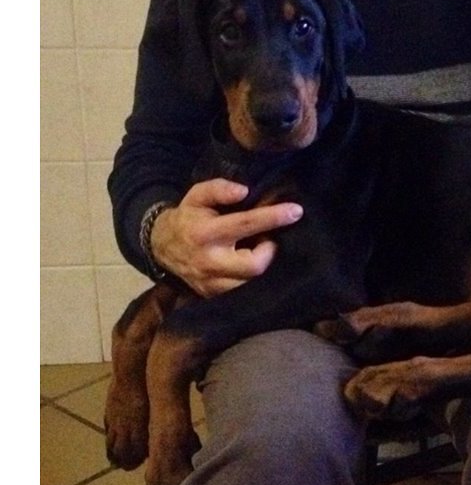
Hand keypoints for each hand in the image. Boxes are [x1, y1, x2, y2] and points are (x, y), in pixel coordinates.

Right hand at [150, 178, 302, 296]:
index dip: (273, 218)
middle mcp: (209, 261)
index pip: (246, 224)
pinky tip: (248, 264)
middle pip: (255, 265)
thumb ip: (219, 189)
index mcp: (205, 232)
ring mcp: (210, 283)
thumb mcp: (197, 195)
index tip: (296, 211)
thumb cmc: (187, 218)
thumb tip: (244, 191)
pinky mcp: (213, 296)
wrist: (160, 247)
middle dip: (268, 250)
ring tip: (257, 251)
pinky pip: (243, 292)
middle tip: (267, 239)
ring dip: (261, 265)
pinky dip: (252, 278)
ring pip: (251, 283)